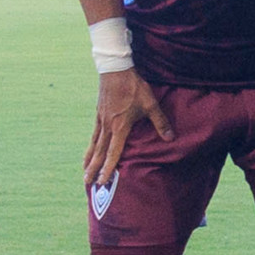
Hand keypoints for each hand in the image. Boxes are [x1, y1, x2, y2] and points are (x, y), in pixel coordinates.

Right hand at [84, 69, 171, 186]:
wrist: (115, 70)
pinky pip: (93, 135)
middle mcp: (107, 126)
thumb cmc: (134, 88)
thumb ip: (160, 122)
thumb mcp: (151, 104)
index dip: (108, 168)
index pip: (113, 153)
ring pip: (93, 144)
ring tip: (84, 172)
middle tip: (87, 183)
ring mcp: (100, 120)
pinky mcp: (98, 114)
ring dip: (89, 159)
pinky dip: (90, 146)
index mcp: (119, 127)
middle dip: (93, 169)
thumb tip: (170, 138)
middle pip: (98, 152)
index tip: (102, 181)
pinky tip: (89, 150)